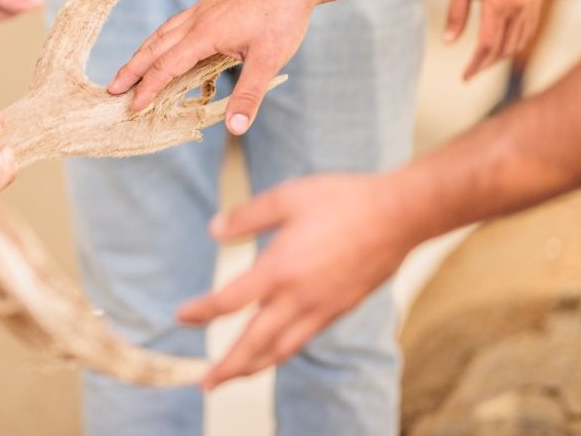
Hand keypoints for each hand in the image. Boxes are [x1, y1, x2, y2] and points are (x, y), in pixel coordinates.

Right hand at [107, 0, 315, 134]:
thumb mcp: (270, 60)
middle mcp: (197, 19)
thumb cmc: (284, 17)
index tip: (132, 106)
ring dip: (143, 53)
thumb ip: (249, 95)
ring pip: (163, 33)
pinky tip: (164, 45)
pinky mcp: (210, 4)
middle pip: (155, 47)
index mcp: (206, 33)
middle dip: (132, 69)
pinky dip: (160, 39)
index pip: (168, 65)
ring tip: (129, 69)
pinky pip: (175, 24)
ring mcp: (202, 8)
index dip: (149, 88)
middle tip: (112, 89)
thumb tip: (235, 128)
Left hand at [177, 172, 415, 389]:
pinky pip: (305, 338)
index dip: (201, 312)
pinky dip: (284, 350)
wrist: (400, 214)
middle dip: (228, 367)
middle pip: (254, 343)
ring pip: (283, 349)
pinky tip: (276, 348)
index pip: (229, 301)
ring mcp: (323, 307)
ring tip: (237, 375)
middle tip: (206, 383)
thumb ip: (247, 216)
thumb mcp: (288, 196)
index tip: (181, 317)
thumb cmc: (343, 199)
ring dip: (255, 367)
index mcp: (279, 268)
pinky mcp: (341, 308)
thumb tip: (213, 232)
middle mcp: (299, 297)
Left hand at [444, 0, 541, 80]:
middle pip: (503, 49)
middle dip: (485, 65)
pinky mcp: (537, 1)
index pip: (487, 45)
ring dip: (500, 57)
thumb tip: (450, 42)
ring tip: (482, 63)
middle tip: (469, 74)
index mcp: (499, 3)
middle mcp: (520, 7)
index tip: (464, 77)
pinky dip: (514, 44)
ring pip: (518, 43)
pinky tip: (500, 47)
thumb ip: (456, 13)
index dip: (475, 65)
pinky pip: (528, 32)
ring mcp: (532, 4)